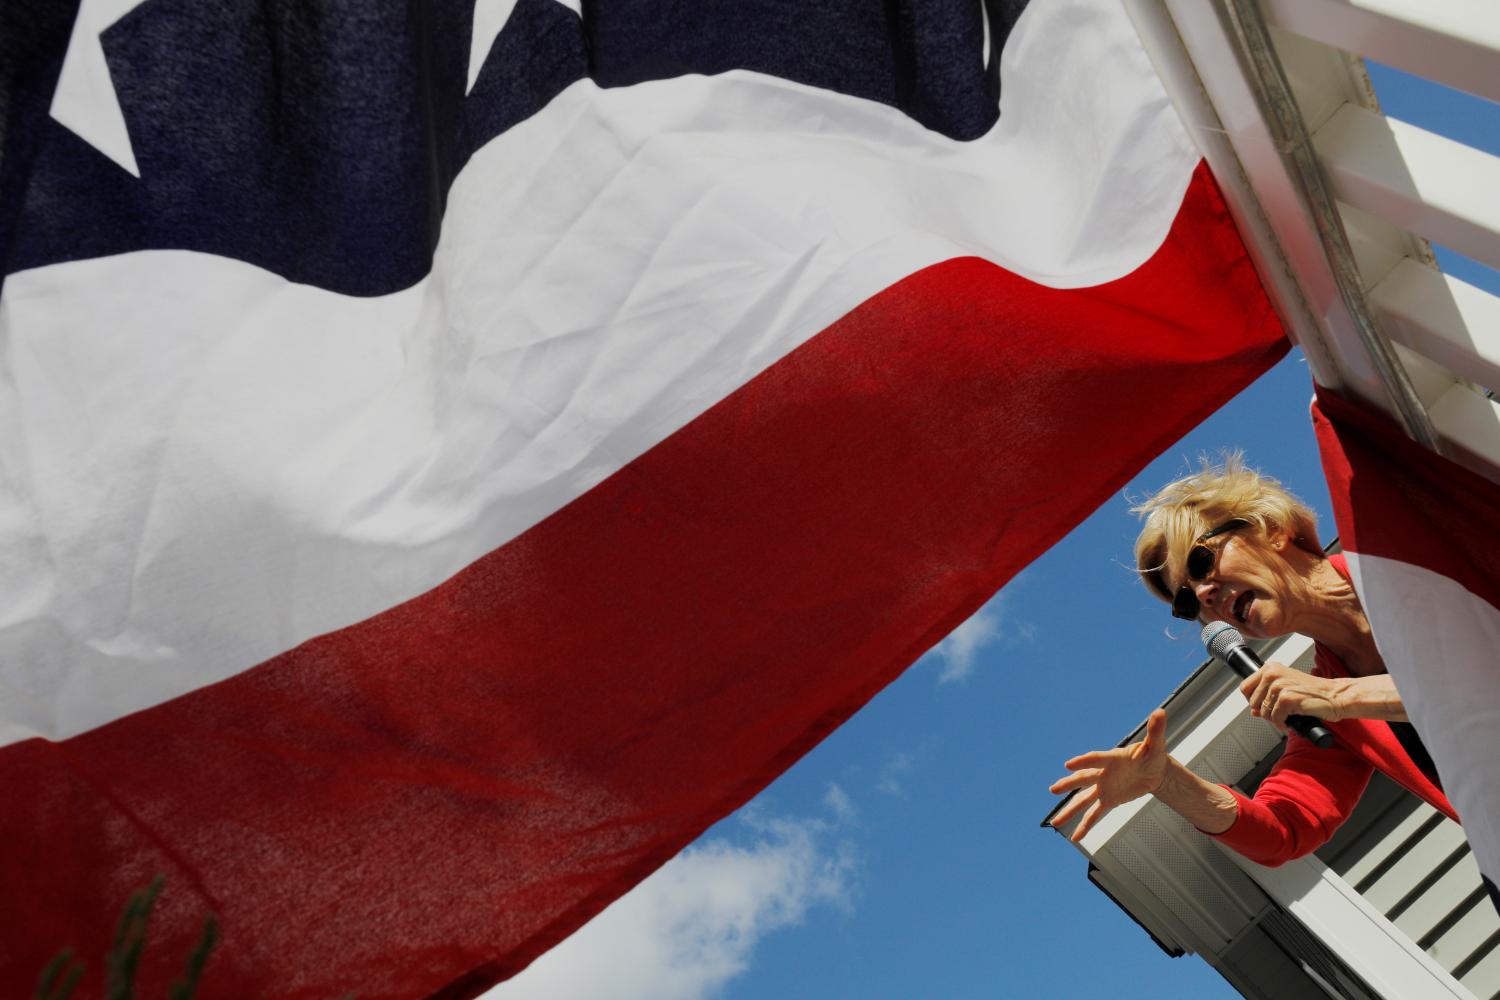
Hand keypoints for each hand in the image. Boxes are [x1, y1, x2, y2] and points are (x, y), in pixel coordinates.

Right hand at [1049, 709, 1168, 842]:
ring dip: (1069, 810)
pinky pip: (1094, 814)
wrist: (1154, 771)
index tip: (1068, 765)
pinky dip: (1085, 826)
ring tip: (1054, 822)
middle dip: (1069, 784)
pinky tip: (1076, 837)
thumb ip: (1155, 730)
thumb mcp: (1156, 745)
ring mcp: (1104, 788)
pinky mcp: (1109, 800)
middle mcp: (1103, 773)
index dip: (1083, 761)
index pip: (1096, 759)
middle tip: (1054, 789)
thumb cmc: (1153, 755)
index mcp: (1112, 758)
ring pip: (1083, 800)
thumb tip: (1160, 712)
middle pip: (1083, 779)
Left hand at [1239, 662, 1345, 730]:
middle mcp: (1272, 673)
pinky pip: (1275, 718)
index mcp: (1270, 668)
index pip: (1245, 687)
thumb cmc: (1314, 693)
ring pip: (1263, 711)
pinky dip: (1282, 724)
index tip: (1263, 706)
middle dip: (1265, 712)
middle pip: (1252, 702)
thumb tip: (1253, 711)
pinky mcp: (1287, 698)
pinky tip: (1291, 721)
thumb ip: (1267, 697)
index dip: (1252, 701)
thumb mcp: (1286, 690)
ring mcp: (1279, 685)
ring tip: (1287, 717)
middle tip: (1279, 714)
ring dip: (1274, 719)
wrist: (1336, 696)